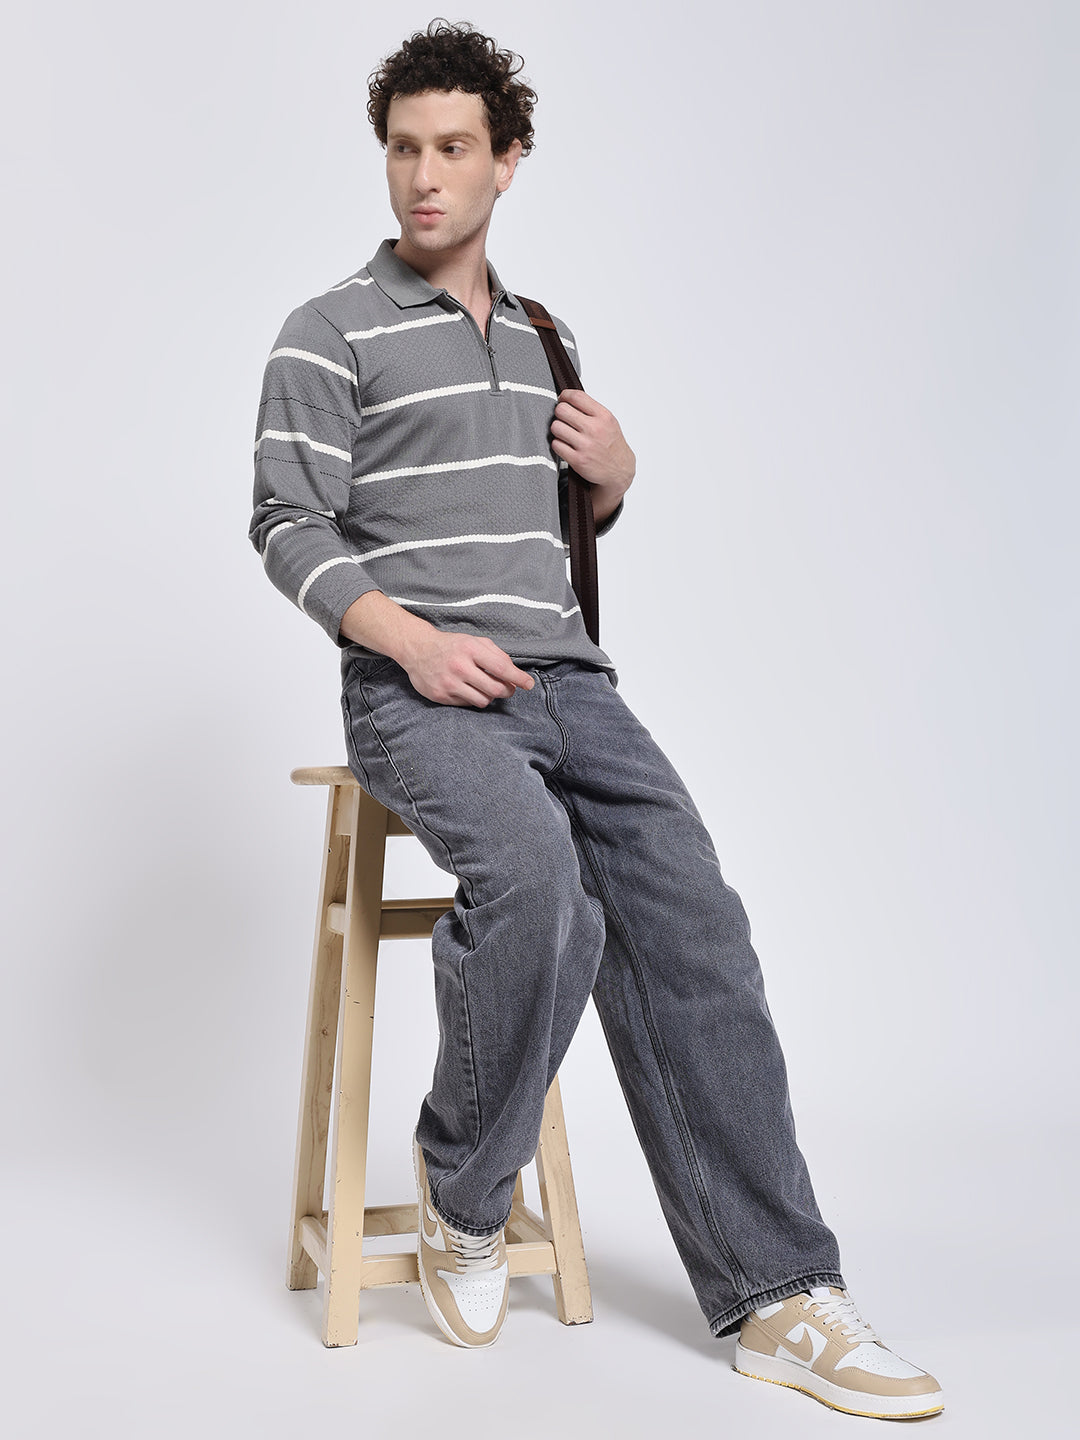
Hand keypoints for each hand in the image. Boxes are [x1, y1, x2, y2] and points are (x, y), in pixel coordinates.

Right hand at [398, 629, 535, 707]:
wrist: (417, 649)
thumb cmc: (451, 645)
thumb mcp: (474, 641)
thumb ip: (496, 654)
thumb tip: (514, 672)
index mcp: (470, 649)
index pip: (501, 668)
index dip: (518, 678)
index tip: (529, 684)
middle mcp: (459, 667)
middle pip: (495, 689)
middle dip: (507, 691)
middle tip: (508, 689)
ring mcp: (449, 683)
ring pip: (483, 701)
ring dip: (489, 697)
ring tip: (484, 688)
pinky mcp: (440, 696)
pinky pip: (467, 704)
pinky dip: (472, 698)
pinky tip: (467, 689)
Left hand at [550, 389, 635, 502]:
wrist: (620, 470)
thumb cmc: (612, 445)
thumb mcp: (608, 421)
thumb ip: (590, 409)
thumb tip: (567, 398)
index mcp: (603, 416)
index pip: (576, 396)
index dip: (565, 396)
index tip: (563, 400)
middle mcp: (595, 429)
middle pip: (562, 410)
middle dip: (559, 413)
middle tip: (564, 419)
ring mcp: (585, 445)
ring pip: (556, 427)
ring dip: (557, 430)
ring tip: (565, 434)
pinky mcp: (578, 460)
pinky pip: (556, 445)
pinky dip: (558, 444)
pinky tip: (565, 446)